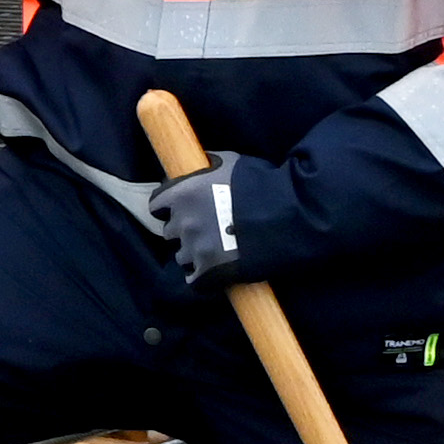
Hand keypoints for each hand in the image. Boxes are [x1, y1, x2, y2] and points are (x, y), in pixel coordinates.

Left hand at [145, 156, 296, 288]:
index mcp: (183, 194)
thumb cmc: (260, 185)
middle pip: (170, 232)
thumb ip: (208, 165)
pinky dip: (201, 278)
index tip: (179, 211)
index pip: (157, 205)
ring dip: (194, 254)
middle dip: (185, 231)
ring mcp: (195, 248)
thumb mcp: (231, 163)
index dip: (168, 209)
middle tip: (206, 230)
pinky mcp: (208, 272)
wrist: (287, 216)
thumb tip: (200, 163)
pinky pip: (193, 281)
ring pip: (181, 256)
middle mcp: (183, 221)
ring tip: (215, 251)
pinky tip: (212, 273)